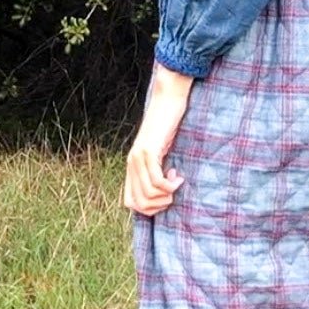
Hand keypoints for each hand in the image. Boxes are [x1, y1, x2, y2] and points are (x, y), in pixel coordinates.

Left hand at [124, 63, 194, 215]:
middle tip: (172, 193)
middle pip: (138, 203)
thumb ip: (157, 166)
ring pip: (147, 194)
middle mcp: (132, 163)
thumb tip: (163, 189)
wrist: (168, 100)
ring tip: (176, 182)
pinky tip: (178, 176)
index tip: (165, 195)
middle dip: (158, 206)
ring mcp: (139, 157)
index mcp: (132, 165)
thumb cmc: (168, 124)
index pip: (130, 202)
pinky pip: (156, 181)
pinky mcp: (149, 151)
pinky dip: (170, 185)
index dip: (148, 208)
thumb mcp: (161, 149)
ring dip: (166, 195)